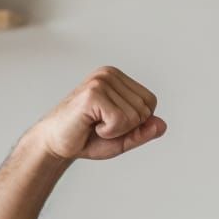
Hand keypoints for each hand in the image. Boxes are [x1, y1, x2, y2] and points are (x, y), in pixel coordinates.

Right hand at [33, 67, 165, 161]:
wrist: (55, 144)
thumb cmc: (87, 138)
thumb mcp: (123, 138)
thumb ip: (143, 132)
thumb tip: (162, 124)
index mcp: (118, 79)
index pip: (150, 102)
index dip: (135, 122)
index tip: (111, 123)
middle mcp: (109, 74)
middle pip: (145, 109)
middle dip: (127, 127)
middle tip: (101, 125)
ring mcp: (100, 81)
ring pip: (134, 116)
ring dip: (116, 130)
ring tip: (94, 124)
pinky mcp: (93, 93)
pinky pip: (120, 120)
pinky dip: (108, 132)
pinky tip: (90, 125)